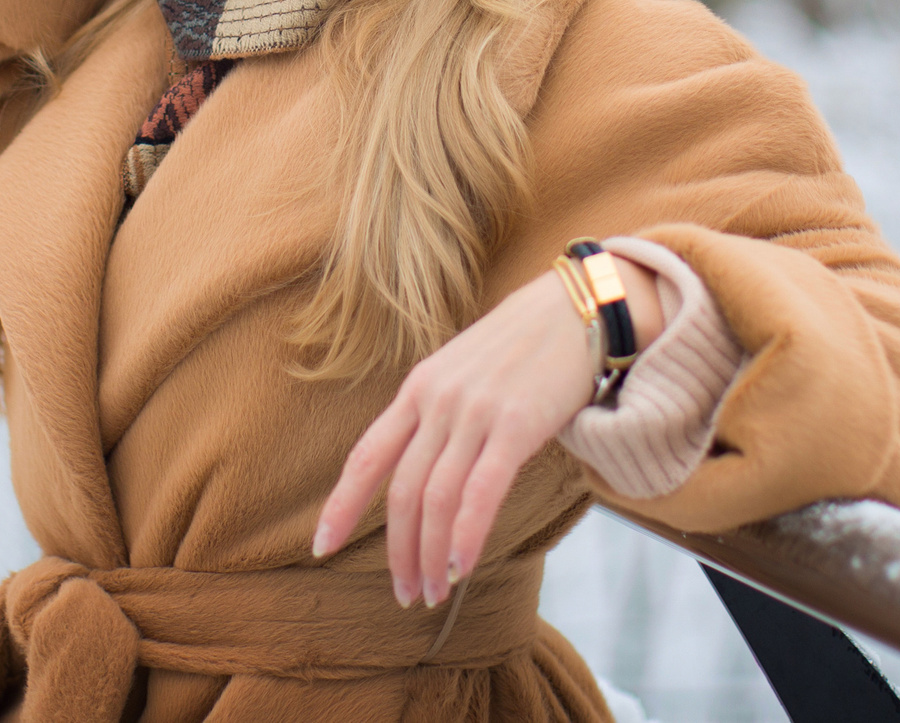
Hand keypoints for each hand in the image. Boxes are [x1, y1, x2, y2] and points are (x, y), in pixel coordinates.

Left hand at [309, 270, 607, 606]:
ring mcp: (475, 411)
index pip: (366, 456)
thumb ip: (438, 413)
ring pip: (437, 498)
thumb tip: (424, 471)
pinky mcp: (517, 424)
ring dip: (431, 554)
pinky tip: (462, 566)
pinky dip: (467, 535)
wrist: (578, 307)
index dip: (341, 505)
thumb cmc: (522, 345)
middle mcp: (437, 401)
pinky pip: (481, 491)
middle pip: (402, 490)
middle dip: (399, 550)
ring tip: (434, 591)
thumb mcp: (462, 371)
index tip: (322, 546)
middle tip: (404, 593)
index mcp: (418, 388)